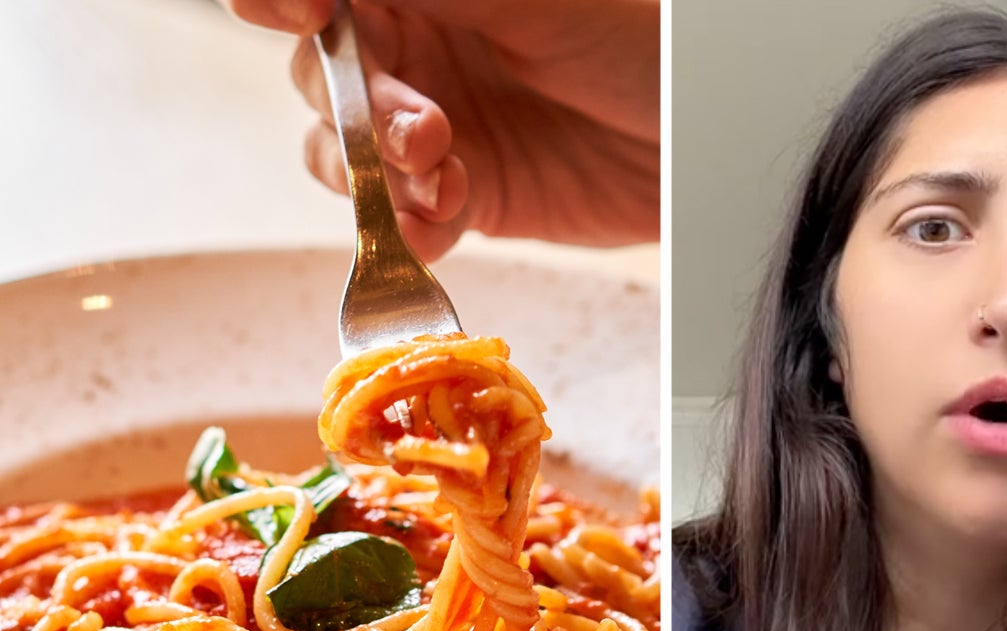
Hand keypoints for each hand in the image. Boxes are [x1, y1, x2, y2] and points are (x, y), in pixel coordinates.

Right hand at [221, 0, 660, 260]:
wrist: (708, 137)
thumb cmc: (636, 39)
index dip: (292, 5)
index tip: (296, 13)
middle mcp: (419, 50)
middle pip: (321, 77)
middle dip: (354, 106)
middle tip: (423, 130)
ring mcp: (437, 127)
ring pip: (345, 153)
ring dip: (375, 173)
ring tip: (443, 177)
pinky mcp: (468, 197)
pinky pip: (399, 217)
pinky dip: (405, 227)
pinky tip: (439, 225)